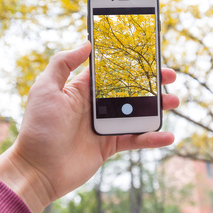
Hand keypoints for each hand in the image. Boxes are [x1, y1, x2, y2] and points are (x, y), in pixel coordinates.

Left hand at [0, 41, 178, 212]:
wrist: (37, 170)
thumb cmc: (38, 128)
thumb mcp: (45, 89)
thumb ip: (63, 63)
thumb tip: (86, 43)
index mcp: (82, 89)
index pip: (111, 70)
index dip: (129, 61)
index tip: (148, 53)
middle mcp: (96, 105)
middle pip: (130, 89)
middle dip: (151, 82)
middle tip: (170, 76)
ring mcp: (104, 126)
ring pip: (137, 113)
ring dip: (157, 107)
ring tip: (174, 101)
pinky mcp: (109, 146)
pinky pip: (135, 139)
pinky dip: (152, 138)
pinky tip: (168, 135)